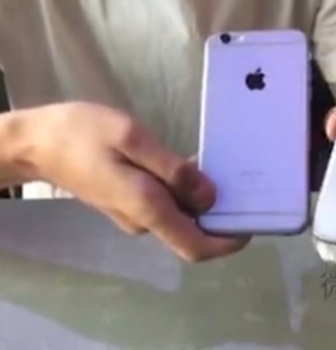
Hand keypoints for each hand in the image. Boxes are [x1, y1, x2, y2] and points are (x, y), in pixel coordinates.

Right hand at [19, 102, 248, 261]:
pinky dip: (185, 191)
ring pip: (181, 217)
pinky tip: (193, 165)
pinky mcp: (131, 204)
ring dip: (203, 199)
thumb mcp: (131, 138)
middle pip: (193, 232)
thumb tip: (210, 197)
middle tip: (244, 183)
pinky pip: (167, 205)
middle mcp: (144, 221)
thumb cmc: (83, 133)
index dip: (228, 242)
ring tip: (224, 168)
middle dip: (221, 215)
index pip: (195, 246)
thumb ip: (172, 169)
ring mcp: (136, 215)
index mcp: (146, 207)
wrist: (39, 142)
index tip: (252, 222)